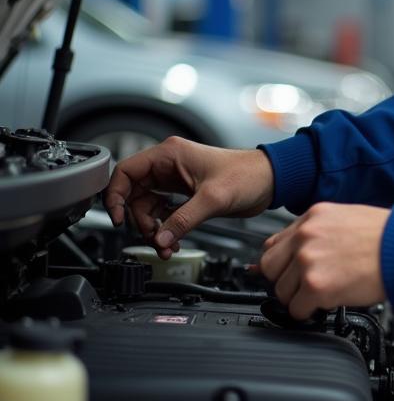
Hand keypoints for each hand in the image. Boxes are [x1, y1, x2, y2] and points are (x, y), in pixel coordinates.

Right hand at [104, 138, 274, 258]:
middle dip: (139, 220)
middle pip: (134, 194)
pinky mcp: (185, 193)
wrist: (270, 180)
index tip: (118, 218)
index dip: (115, 195)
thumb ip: (183, 219)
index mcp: (170, 154)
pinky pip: (163, 212)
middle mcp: (169, 165)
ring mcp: (176, 179)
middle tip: (154, 236)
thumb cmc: (247, 174)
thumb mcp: (213, 198)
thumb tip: (160, 239)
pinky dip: (164, 228)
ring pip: (147, 206)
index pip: (125, 171)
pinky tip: (173, 241)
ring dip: (153, 228)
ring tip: (166, 245)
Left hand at [258, 202, 388, 318]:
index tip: (287, 271)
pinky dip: (308, 312)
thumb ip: (319, 232)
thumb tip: (301, 250)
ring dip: (298, 298)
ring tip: (321, 294)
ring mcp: (308, 260)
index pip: (274, 243)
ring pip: (281, 291)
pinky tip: (326, 303)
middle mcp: (306, 235)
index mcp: (313, 217)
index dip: (282, 262)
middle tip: (303, 286)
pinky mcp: (316, 285)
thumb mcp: (346, 218)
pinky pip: (296, 309)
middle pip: (269, 267)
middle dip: (284, 280)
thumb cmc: (387, 235)